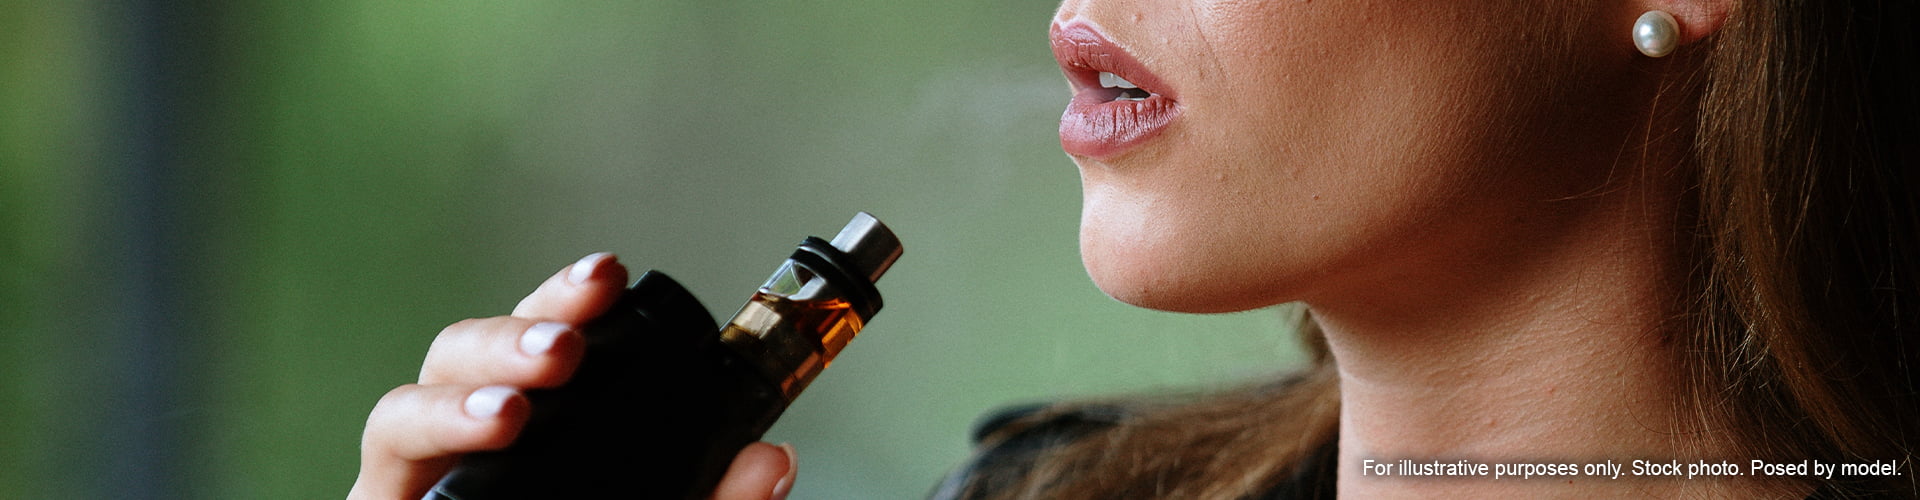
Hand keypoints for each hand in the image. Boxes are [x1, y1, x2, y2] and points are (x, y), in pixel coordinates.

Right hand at [348, 253, 797, 499]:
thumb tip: (770, 461)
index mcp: (540, 442)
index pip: (543, 347)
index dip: (564, 300)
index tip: (609, 277)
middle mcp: (466, 459)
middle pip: (459, 359)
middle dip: (507, 338)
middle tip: (564, 350)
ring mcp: (418, 494)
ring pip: (398, 415)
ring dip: (454, 400)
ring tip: (513, 411)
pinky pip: (372, 491)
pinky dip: (414, 458)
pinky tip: (432, 488)